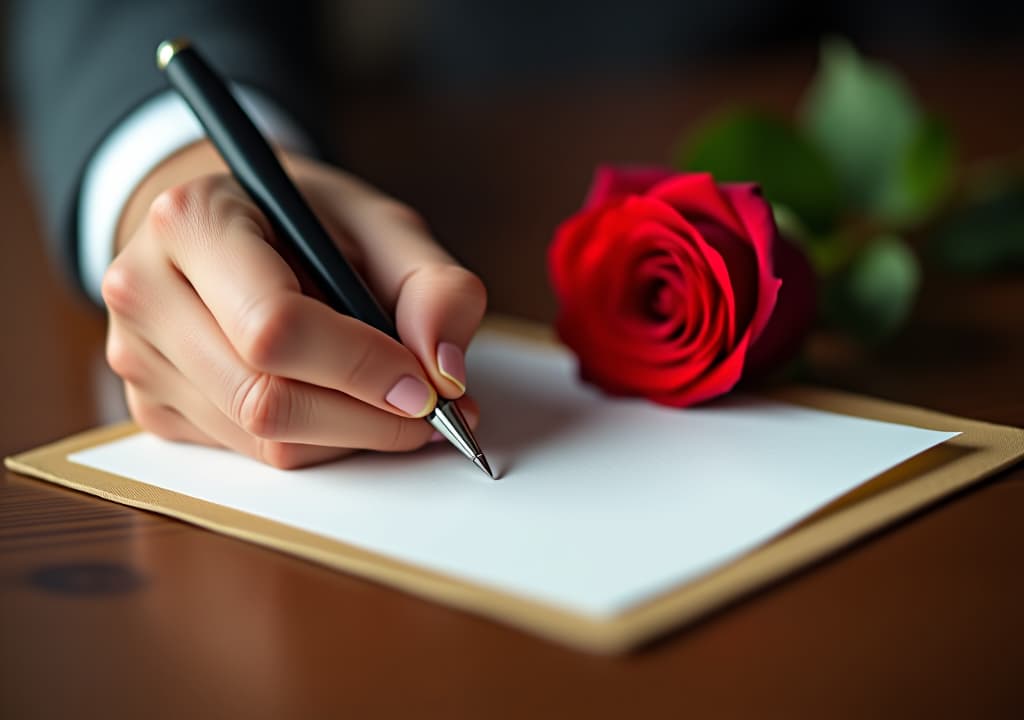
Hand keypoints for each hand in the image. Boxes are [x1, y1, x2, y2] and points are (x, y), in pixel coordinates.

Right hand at [102, 141, 485, 467]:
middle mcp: (144, 289)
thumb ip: (433, 285)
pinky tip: (340, 404)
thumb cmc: (307, 223)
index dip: (361, 368)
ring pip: (262, 441)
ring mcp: (136, 355)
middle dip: (366, 418)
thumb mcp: (381, 224)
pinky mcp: (151, 406)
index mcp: (192, 221)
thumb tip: (445, 371)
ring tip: (394, 404)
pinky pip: (250, 454)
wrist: (234, 227)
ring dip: (349, 436)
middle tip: (431, 412)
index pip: (275, 327)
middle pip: (264, 399)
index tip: (426, 387)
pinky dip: (317, 443)